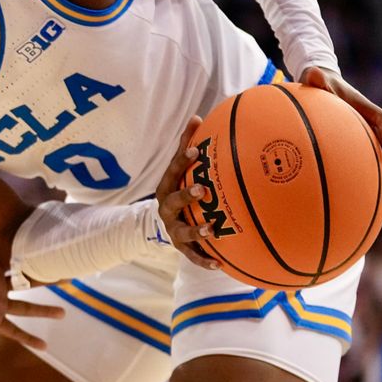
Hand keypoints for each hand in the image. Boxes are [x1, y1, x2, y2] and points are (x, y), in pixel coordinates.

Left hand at [0, 230, 63, 349]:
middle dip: (48, 281)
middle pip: (29, 284)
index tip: (53, 253)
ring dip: (45, 311)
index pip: (17, 263)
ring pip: (27, 308)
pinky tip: (44, 346)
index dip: (34, 259)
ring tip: (64, 313)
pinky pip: (13, 331)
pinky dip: (28, 338)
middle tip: (69, 278)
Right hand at [156, 115, 219, 270]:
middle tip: (202, 190)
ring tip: (211, 230)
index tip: (195, 153)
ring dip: (196, 230)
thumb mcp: (178, 170)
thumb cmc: (177, 189)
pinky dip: (205, 260)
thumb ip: (186, 146)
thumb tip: (198, 116)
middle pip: (172, 201)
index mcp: (166, 187)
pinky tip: (220, 264)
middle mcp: (166, 208)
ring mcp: (173, 228)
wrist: (161, 223)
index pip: (172, 172)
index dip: (181, 162)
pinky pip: (192, 256)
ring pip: (182, 231)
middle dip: (186, 195)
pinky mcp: (181, 247)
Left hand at [299, 66, 381, 203]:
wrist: (320, 85)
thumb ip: (316, 78)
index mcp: (364, 107)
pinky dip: (372, 178)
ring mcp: (365, 135)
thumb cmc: (318, 82)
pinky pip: (367, 162)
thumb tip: (313, 74)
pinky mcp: (357, 144)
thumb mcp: (316, 77)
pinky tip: (372, 198)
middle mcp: (369, 123)